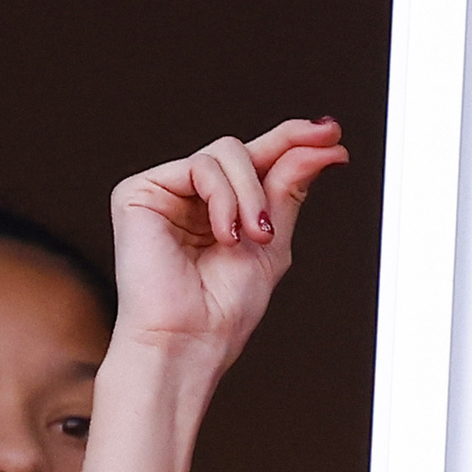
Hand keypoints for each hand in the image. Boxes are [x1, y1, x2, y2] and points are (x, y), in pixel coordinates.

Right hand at [109, 118, 348, 373]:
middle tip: (283, 217)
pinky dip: (225, 200)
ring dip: (251, 196)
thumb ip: (288, 191)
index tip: (331, 131)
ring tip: (252, 238)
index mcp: (222, 208)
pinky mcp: (140, 191)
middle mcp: (192, 195)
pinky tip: (224, 235)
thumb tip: (321, 146)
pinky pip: (200, 167)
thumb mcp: (273, 242)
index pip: (258, 161)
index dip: (293, 140)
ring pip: (225, 153)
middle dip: (274, 173)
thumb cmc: (224, 308)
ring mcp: (165, 190)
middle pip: (243, 150)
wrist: (189, 340)